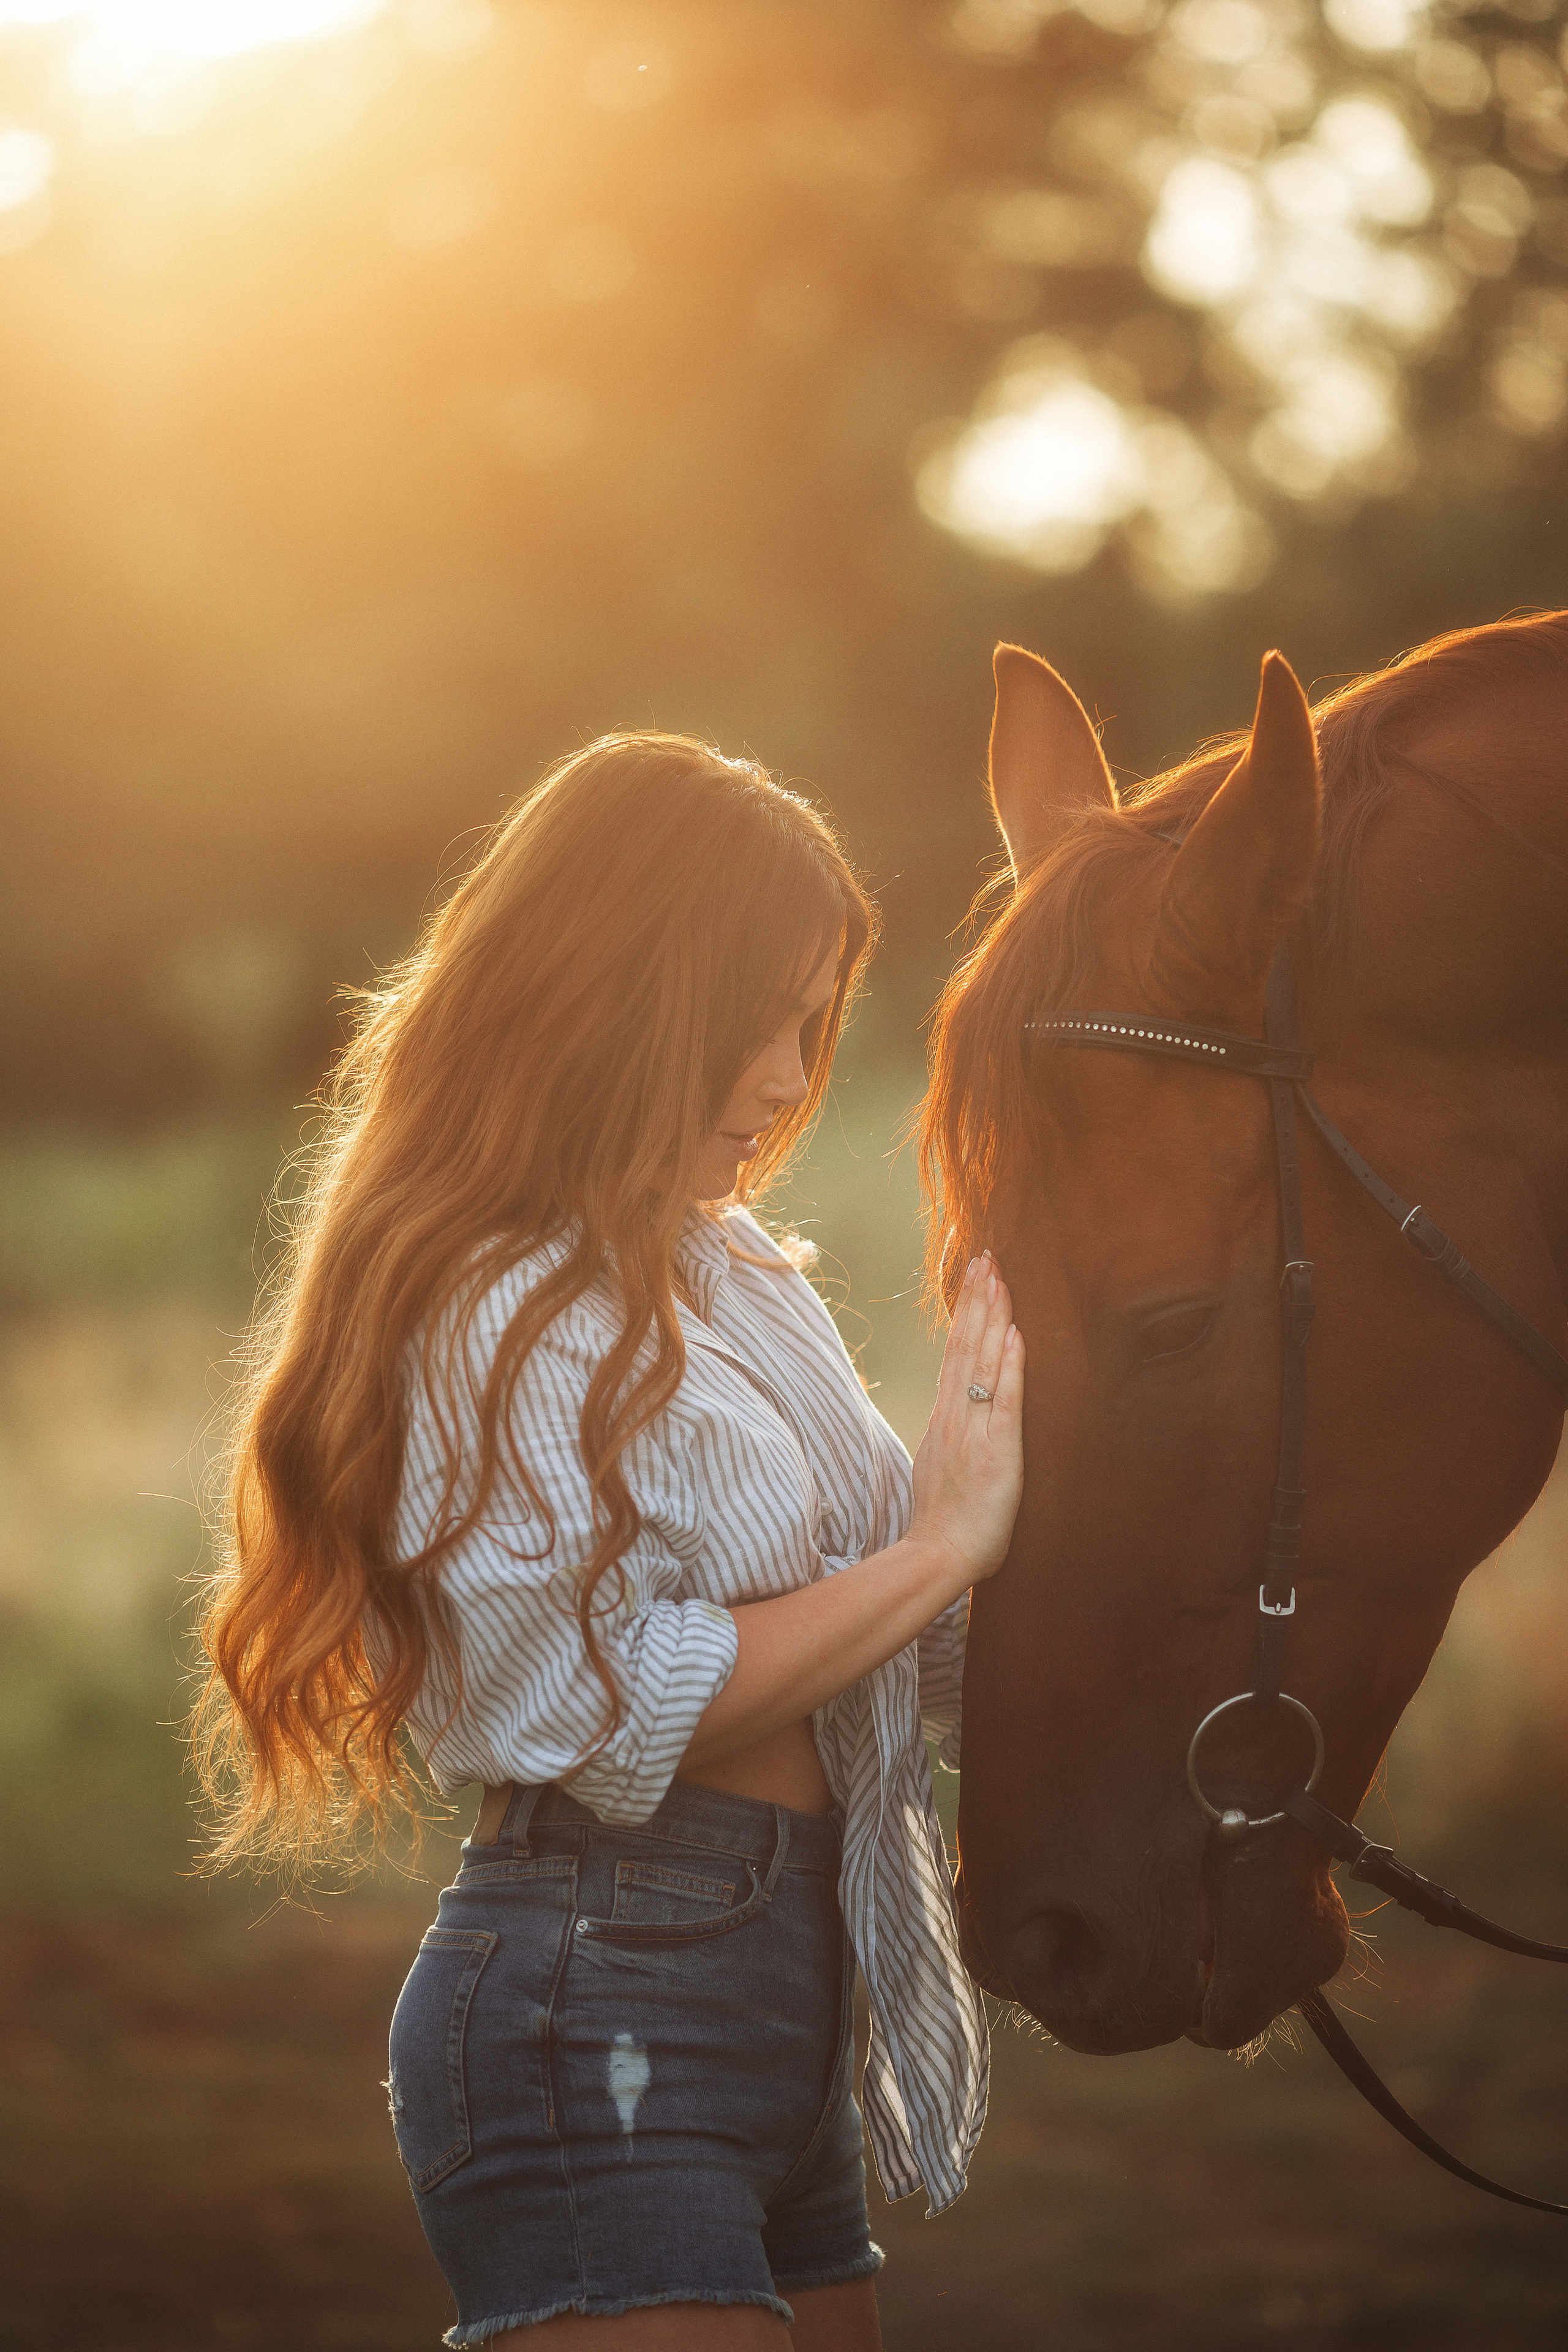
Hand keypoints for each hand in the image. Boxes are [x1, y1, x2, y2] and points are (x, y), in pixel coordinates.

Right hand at [908, 1250, 1024, 1587]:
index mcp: (945, 1418)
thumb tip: (956, 1417)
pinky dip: (1010, 1365)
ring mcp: (974, 1430)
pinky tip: (1015, 1334)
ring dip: (992, 1317)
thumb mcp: (941, 1466)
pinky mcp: (997, 1451)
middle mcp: (956, 1416)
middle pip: (965, 1345)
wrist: (938, 1555)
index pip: (956, 1352)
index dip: (966, 1311)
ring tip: (998, 1277)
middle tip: (985, 1256)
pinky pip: (1004, 1400)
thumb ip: (951, 1436)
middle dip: (977, 1298)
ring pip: (982, 1362)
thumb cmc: (945, 1522)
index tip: (973, 1276)